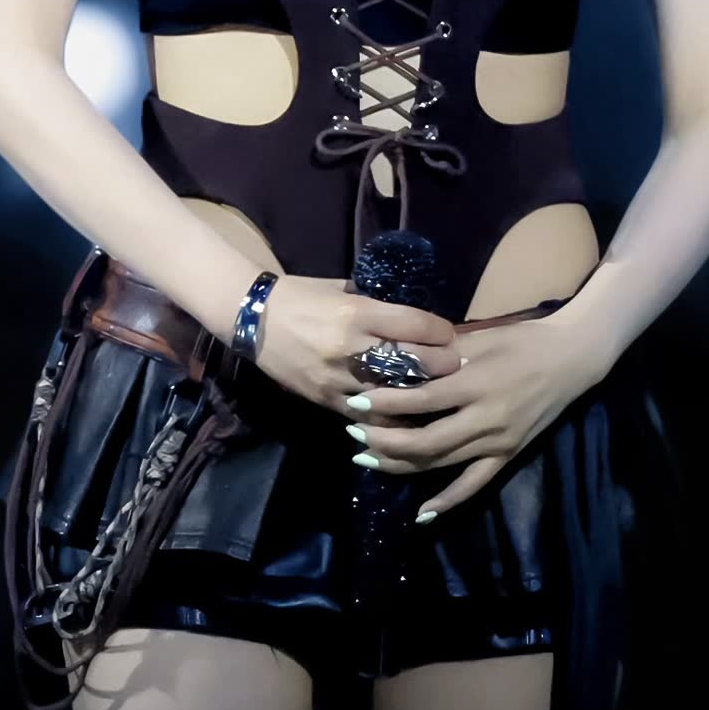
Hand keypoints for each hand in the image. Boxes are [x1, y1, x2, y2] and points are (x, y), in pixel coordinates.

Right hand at [253, 274, 463, 413]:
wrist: (254, 319)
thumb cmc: (302, 295)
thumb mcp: (342, 290)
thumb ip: (375, 304)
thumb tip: (411, 317)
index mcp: (358, 312)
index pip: (415, 326)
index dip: (441, 332)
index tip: (451, 335)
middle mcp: (352, 347)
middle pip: (413, 363)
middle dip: (440, 366)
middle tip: (454, 367)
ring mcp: (339, 378)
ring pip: (395, 397)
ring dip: (420, 397)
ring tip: (438, 395)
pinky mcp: (327, 400)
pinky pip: (367, 417)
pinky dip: (389, 418)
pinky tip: (406, 418)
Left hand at [340, 309, 610, 519]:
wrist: (571, 357)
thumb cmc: (522, 339)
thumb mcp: (480, 337)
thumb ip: (440, 352)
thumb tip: (396, 356)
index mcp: (476, 383)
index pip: (422, 400)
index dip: (386, 404)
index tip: (357, 403)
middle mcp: (485, 418)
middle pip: (427, 440)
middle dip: (386, 440)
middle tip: (354, 435)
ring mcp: (498, 442)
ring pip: (443, 463)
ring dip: (403, 465)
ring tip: (370, 459)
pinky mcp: (508, 456)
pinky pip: (475, 485)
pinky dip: (448, 501)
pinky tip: (422, 513)